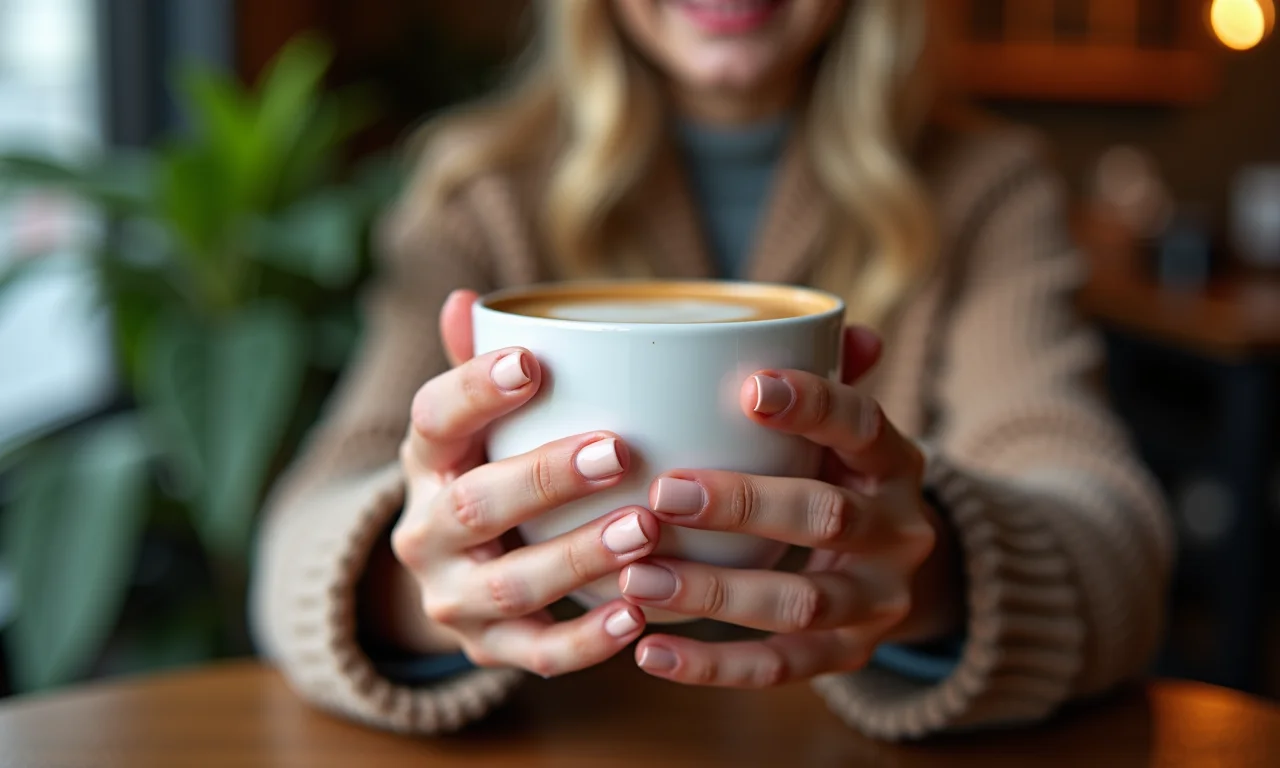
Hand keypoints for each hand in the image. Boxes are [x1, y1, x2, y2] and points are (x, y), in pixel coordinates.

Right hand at [388, 290, 659, 676]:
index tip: (535, 362)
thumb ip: (477, 364)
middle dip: (544, 478)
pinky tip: (639, 613)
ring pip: (511, 583)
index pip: (432, 419)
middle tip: (617, 450)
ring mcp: (454, 598)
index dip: (476, 389)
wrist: (456, 577)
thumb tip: (468, 299)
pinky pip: (538, 653)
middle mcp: (424, 534)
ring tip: (644, 529)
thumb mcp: (475, 425)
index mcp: (424, 461)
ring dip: (578, 556)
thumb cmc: (488, 472)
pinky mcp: (490, 650)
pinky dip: (588, 640)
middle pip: (472, 505)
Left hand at [620, 328, 961, 687]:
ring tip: (637, 577)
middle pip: (827, 517)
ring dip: (714, 592)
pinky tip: (648, 652)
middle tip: (662, 494)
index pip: (862, 424)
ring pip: (799, 603)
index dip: (811, 405)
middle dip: (743, 505)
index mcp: (894, 460)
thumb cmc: (839, 476)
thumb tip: (833, 321)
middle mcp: (899, 531)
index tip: (745, 388)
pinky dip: (712, 666)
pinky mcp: (848, 657)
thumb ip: (829, 378)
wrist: (899, 569)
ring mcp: (878, 603)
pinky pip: (779, 669)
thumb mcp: (843, 431)